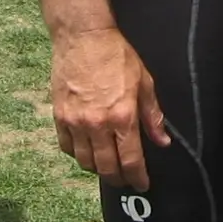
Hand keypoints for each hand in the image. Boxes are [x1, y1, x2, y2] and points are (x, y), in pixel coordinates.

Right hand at [49, 27, 170, 188]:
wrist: (84, 37)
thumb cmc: (116, 56)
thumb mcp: (144, 82)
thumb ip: (152, 115)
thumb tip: (162, 141)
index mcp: (122, 116)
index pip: (131, 160)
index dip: (138, 177)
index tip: (142, 184)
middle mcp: (97, 124)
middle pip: (106, 168)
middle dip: (118, 179)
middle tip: (125, 179)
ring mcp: (75, 122)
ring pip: (85, 162)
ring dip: (98, 169)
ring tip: (107, 166)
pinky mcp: (59, 116)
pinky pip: (67, 147)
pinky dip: (77, 154)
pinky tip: (87, 150)